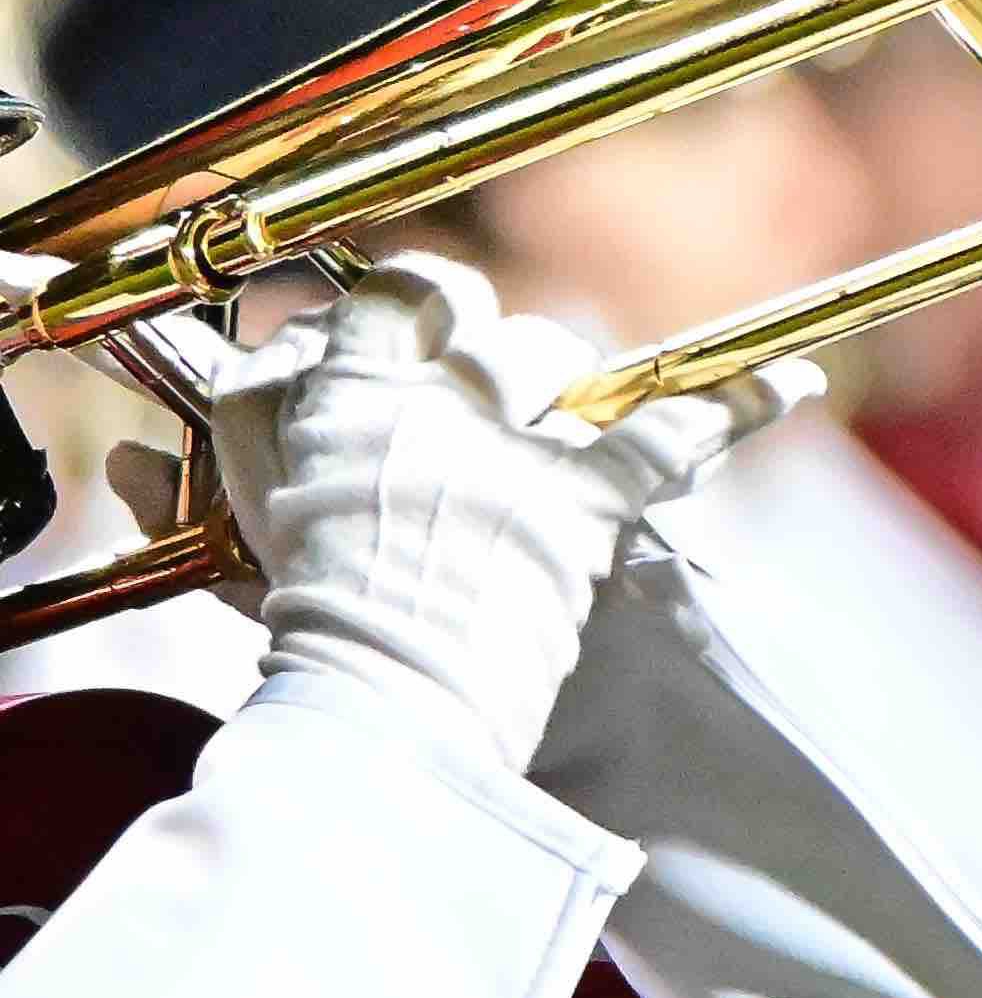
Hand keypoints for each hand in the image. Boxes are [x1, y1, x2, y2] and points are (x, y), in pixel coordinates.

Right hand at [178, 263, 813, 766]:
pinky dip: (746, 400)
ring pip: (568, 363)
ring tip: (581, 416)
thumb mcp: (242, 530)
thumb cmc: (305, 630)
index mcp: (335, 399)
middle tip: (502, 407)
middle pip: (491, 333)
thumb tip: (168, 436)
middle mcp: (430, 401)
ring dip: (577, 388)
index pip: (387, 296)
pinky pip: (681, 424)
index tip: (430, 313)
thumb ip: (225, 463)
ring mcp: (513, 443)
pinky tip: (797, 377)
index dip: (418, 300)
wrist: (378, 701)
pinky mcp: (585, 496)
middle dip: (503, 363)